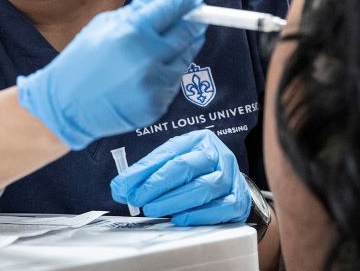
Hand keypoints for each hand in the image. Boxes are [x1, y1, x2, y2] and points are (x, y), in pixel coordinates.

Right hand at [16, 0, 207, 149]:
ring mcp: (154, 84)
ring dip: (186, 44)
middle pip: (187, 32)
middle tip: (198, 13)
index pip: (172, 7)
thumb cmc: (83, 60)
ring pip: (186, 57)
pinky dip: (170, 70)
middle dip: (195, 19)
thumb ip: (140, 8)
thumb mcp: (106, 25)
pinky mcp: (157, 105)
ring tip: (177, 38)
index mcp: (132, 32)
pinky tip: (155, 66)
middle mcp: (148, 57)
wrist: (66, 105)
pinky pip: (174, 81)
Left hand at [110, 129, 251, 225]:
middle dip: (158, 185)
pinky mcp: (239, 200)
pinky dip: (198, 215)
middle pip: (187, 168)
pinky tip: (180, 218)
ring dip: (175, 201)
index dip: (145, 171)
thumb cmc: (197, 171)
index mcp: (200, 140)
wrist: (228, 182)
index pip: (170, 154)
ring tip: (153, 209)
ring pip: (205, 188)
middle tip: (137, 199)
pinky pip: (220, 208)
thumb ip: (148, 172)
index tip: (124, 185)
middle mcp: (219, 155)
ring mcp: (232, 177)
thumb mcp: (173, 161)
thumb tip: (120, 187)